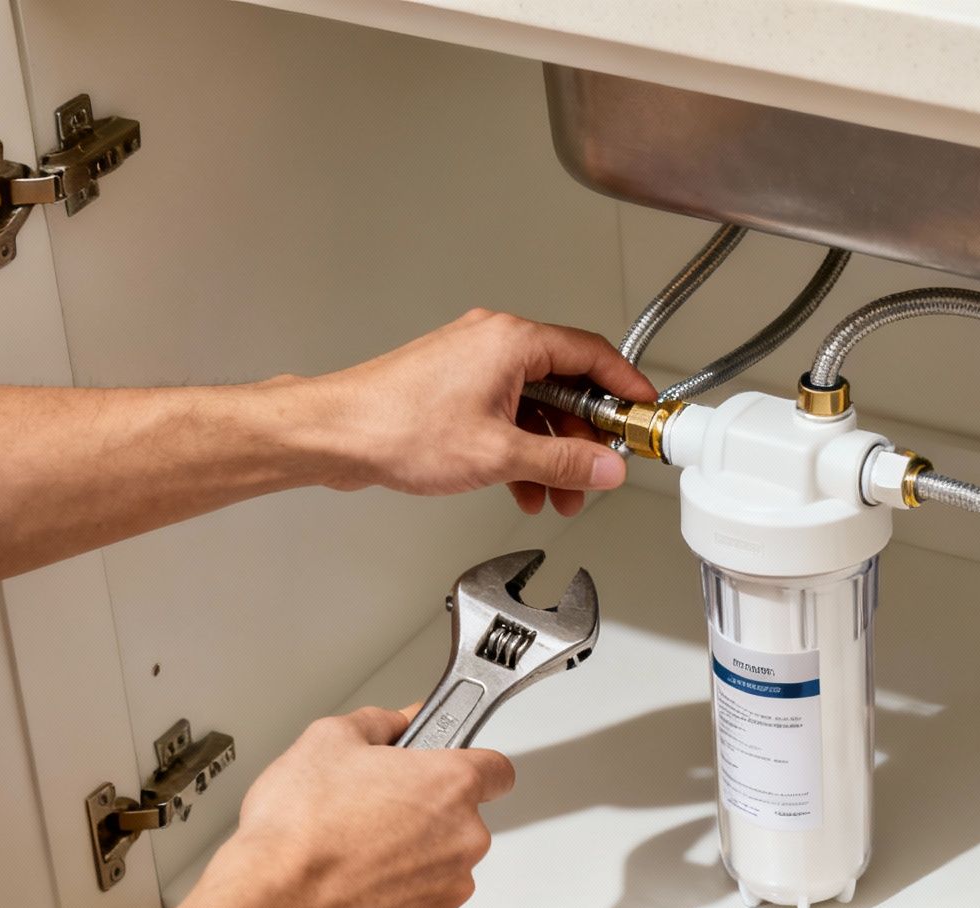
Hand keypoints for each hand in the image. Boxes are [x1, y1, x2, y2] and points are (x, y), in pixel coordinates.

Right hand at [199, 706, 514, 907]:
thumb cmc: (299, 828)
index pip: (497, 770)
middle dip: (426, 817)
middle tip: (374, 814)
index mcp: (450, 784)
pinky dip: (399, 900)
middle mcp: (464, 838)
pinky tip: (357, 890)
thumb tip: (399, 721)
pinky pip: (424, 906)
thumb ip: (379, 722)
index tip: (448, 771)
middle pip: (462, 821)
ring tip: (357, 856)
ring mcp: (450, 887)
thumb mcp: (327, 740)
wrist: (276, 905)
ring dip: (413, 861)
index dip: (471, 767)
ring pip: (443, 866)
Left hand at [305, 308, 657, 515]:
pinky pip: (506, 417)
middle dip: (584, 438)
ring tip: (560, 494)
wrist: (336, 435)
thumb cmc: (397, 427)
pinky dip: (520, 451)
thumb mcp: (499, 454)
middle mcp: (494, 345)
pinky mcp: (454, 390)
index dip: (626, 386)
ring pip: (535, 408)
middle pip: (565, 386)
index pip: (592, 355)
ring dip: (551, 453)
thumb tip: (605, 467)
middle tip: (599, 471)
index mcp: (511, 342)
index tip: (643, 412)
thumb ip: (563, 463)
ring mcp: (472, 366)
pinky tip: (524, 486)